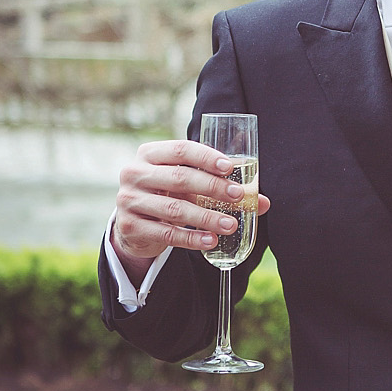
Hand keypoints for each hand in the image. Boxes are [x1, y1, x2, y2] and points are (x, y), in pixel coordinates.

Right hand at [112, 139, 270, 280]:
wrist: (134, 223)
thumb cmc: (168, 194)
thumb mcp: (188, 185)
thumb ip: (219, 187)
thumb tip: (262, 201)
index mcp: (150, 154)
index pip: (181, 150)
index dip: (206, 157)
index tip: (230, 167)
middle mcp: (135, 173)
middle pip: (179, 178)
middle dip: (212, 187)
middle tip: (237, 196)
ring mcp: (129, 200)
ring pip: (174, 208)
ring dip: (206, 217)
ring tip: (231, 225)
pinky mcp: (130, 226)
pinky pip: (166, 233)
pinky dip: (191, 238)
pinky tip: (211, 241)